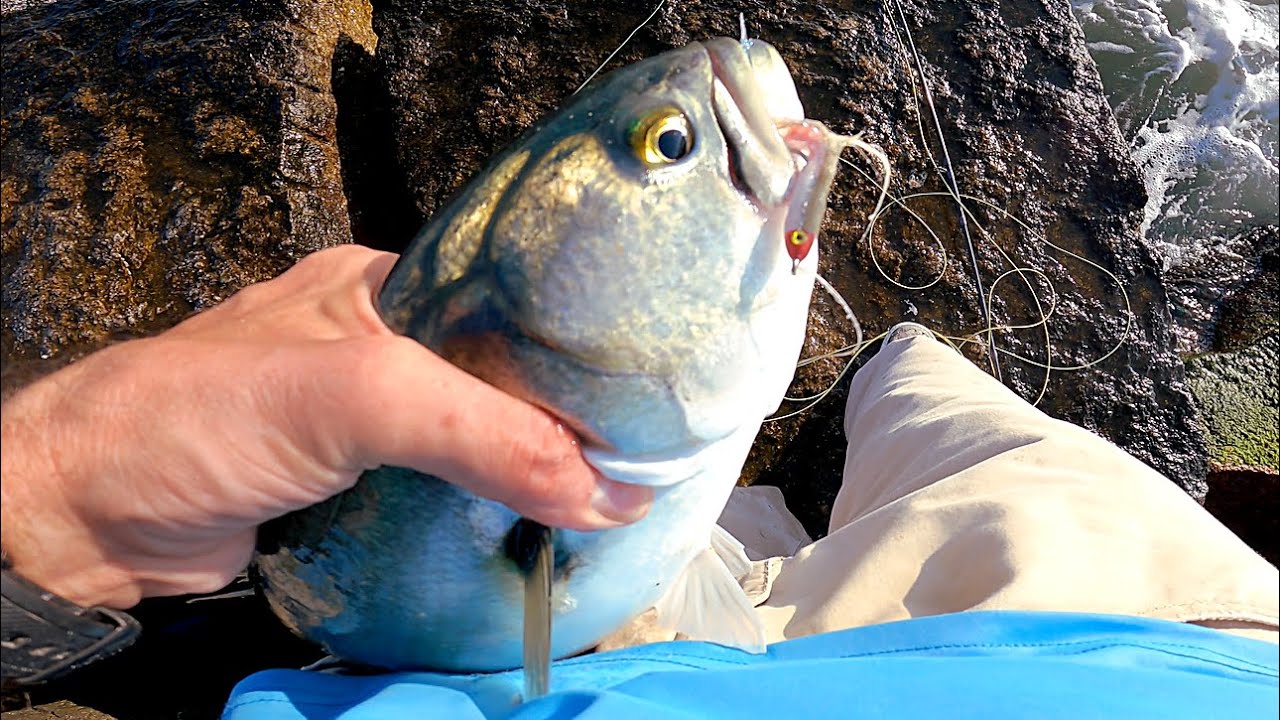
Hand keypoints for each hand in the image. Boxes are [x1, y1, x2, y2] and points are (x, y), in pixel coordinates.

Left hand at [0, 245, 651, 608]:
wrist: (78, 521)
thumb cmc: (201, 420)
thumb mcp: (357, 397)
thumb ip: (481, 430)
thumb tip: (606, 488)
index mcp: (385, 289)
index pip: (509, 309)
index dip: (576, 351)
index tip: (648, 399)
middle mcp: (379, 350)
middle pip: (498, 385)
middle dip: (559, 427)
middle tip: (638, 466)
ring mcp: (361, 429)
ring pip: (470, 451)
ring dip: (522, 485)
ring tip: (605, 512)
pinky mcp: (350, 495)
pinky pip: (438, 503)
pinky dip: (479, 525)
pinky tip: (529, 544)